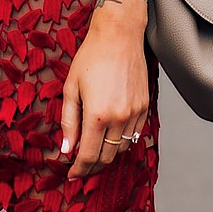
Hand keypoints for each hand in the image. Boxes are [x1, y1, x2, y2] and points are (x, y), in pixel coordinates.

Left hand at [59, 0, 150, 177]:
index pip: (89, 155)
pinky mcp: (145, 107)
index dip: (79, 169)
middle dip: (92, 166)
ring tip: (94, 155)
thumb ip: (69, 122)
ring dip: (108, 156)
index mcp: (97, 114)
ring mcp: (135, 113)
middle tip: (81, 169)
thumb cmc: (91, 58)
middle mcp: (119, 117)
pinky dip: (122, 142)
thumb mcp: (71, 89)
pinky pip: (134, 134)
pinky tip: (110, 139)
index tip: (72, 176)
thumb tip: (67, 149)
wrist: (119, 36)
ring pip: (122, 148)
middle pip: (107, 156)